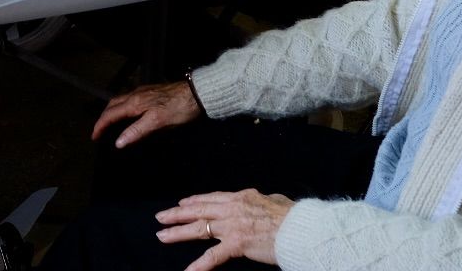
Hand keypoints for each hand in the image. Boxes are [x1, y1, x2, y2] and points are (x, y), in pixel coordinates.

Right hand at [92, 80, 201, 146]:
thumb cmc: (177, 109)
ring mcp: (143, 91)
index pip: (111, 114)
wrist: (196, 93)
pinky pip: (129, 98)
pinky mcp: (151, 91)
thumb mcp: (157, 122)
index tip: (94, 137)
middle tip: (99, 130)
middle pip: (112, 105)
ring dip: (112, 111)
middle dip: (103, 117)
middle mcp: (135, 95)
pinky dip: (122, 107)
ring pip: (120, 100)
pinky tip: (129, 112)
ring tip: (110, 122)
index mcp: (134, 103)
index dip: (100, 126)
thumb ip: (136, 131)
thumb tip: (117, 142)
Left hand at [154, 190, 293, 267]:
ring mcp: (232, 226)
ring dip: (178, 233)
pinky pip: (213, 256)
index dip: (195, 201)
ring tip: (162, 236)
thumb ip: (261, 201)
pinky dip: (200, 264)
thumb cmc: (292, 217)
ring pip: (199, 228)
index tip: (182, 203)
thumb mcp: (273, 201)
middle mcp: (232, 208)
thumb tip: (261, 199)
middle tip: (161, 216)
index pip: (211, 198)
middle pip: (199, 210)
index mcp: (241, 197)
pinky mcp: (236, 243)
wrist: (300, 229)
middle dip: (177, 213)